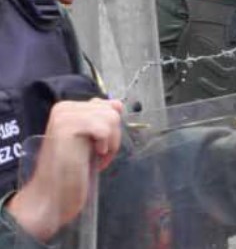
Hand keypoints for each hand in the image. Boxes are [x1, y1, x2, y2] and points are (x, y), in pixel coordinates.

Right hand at [6, 99, 122, 241]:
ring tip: (96, 158)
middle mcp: (64, 107)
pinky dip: (106, 146)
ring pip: (111, 118)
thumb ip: (102, 119)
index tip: (97, 146)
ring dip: (110, 143)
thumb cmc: (71, 172)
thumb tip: (117, 104)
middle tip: (97, 155)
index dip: (109, 129)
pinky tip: (95, 158)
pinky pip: (104, 129)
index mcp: (68, 108)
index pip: (106, 105)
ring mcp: (64, 117)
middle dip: (112, 136)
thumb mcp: (90, 139)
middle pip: (111, 111)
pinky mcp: (67, 129)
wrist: (50, 198)